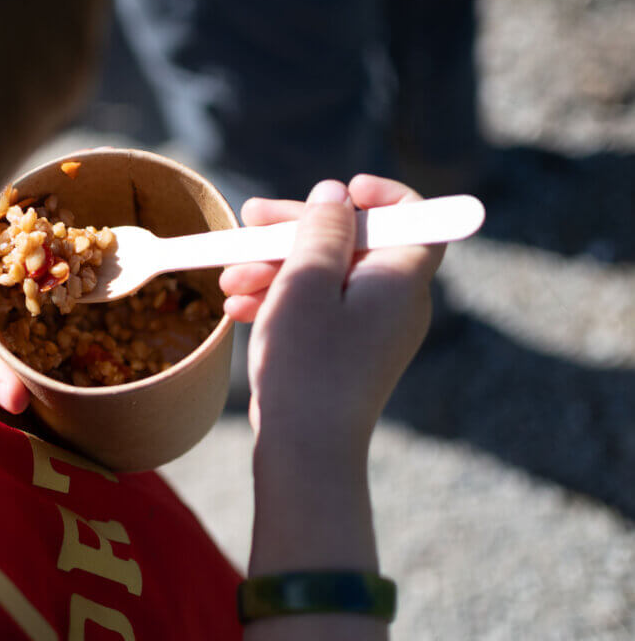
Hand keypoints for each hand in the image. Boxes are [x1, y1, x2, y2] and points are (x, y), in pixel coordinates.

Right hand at [221, 175, 444, 466]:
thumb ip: (322, 228)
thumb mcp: (306, 280)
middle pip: (352, 242)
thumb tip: (335, 194)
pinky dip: (280, 299)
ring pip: (325, 275)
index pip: (414, 216)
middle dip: (296, 230)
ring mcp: (369, 329)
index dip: (380, 195)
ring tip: (227, 278)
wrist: (306, 449)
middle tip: (248, 219)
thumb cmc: (308, 362)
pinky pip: (317, 308)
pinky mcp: (344, 352)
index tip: (338, 191)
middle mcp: (394, 300)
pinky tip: (236, 306)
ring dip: (275, 267)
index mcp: (400, 277)